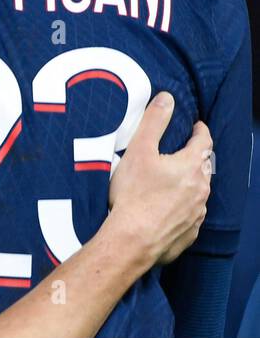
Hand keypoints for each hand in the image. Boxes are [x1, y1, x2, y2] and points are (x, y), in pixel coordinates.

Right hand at [107, 91, 211, 266]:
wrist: (133, 239)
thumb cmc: (134, 194)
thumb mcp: (139, 150)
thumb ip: (154, 122)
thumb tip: (167, 98)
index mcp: (191, 166)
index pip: (204, 142)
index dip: (200, 131)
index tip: (196, 126)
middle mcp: (201, 188)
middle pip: (204, 166)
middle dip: (196, 156)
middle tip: (182, 151)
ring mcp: (197, 212)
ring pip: (200, 190)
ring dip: (191, 181)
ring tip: (174, 179)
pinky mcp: (190, 232)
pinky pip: (192, 213)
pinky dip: (185, 205)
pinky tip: (169, 207)